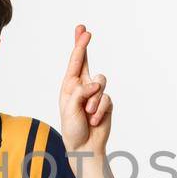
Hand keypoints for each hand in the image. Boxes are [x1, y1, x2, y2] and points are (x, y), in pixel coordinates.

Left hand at [58, 23, 111, 155]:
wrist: (85, 146)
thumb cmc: (72, 128)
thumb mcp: (70, 109)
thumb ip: (80, 93)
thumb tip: (95, 84)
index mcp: (70, 86)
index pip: (75, 63)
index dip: (79, 46)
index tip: (82, 30)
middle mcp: (82, 87)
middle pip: (87, 62)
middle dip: (84, 46)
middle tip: (85, 31)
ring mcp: (95, 94)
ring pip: (101, 82)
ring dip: (94, 99)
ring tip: (88, 113)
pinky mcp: (106, 103)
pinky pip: (107, 99)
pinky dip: (100, 110)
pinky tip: (95, 120)